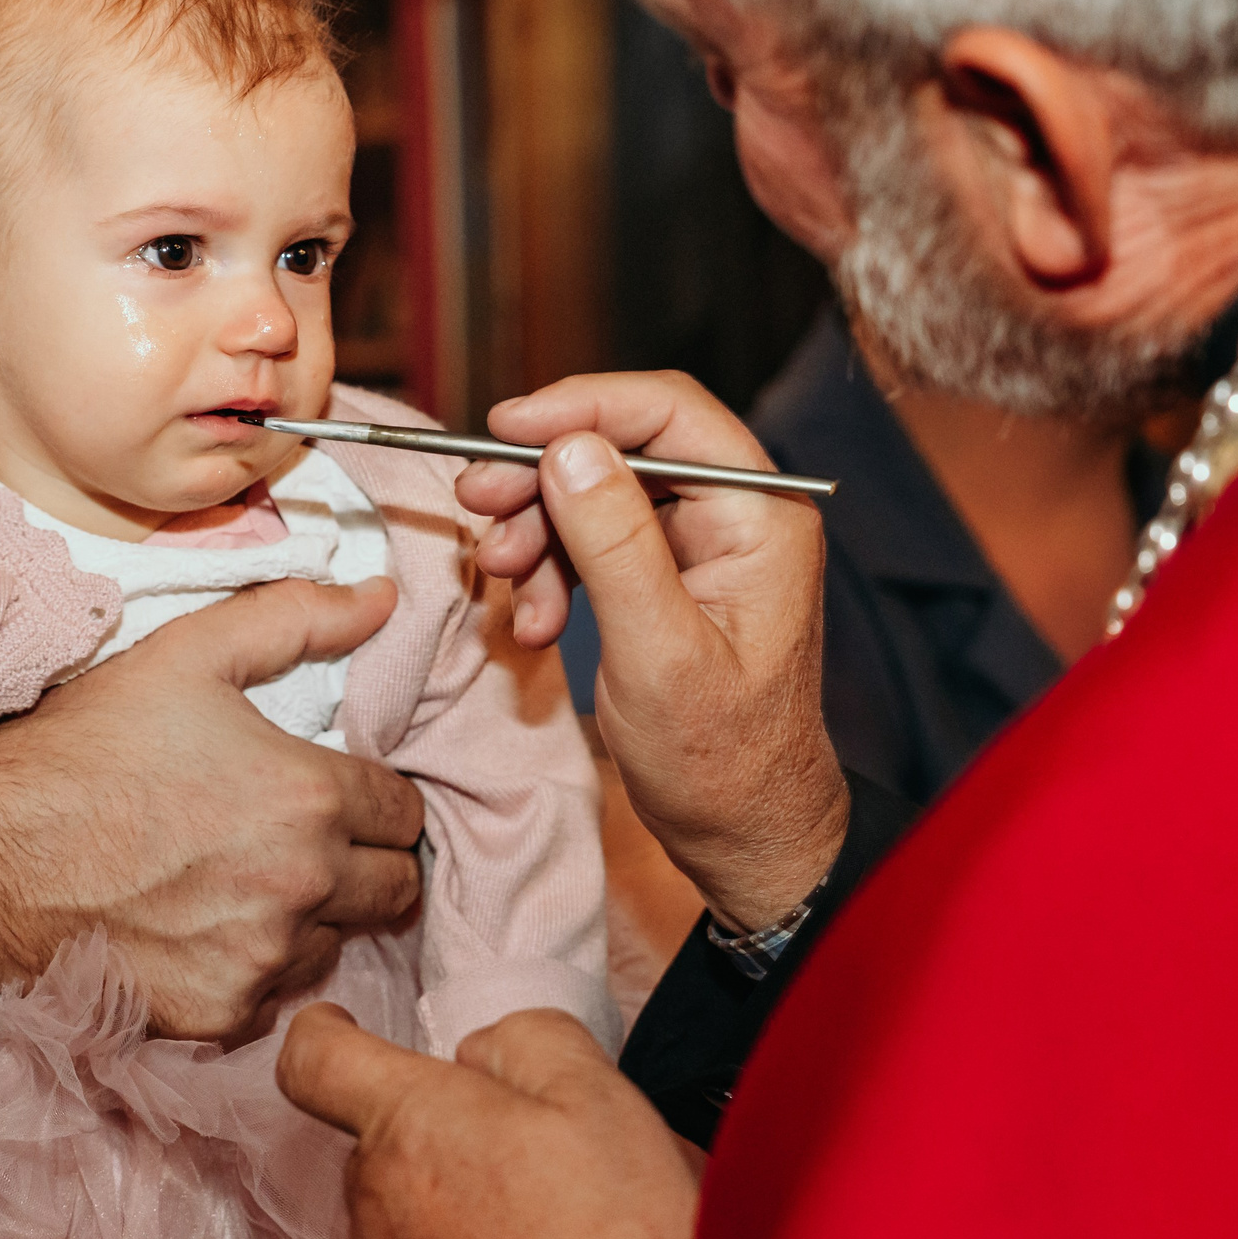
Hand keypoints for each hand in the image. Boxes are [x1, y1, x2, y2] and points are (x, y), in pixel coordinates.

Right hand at [0, 576, 422, 1040]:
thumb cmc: (86, 751)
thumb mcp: (186, 653)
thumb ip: (296, 619)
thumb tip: (381, 597)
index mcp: (310, 797)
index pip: (404, 812)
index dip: (376, 796)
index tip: (334, 791)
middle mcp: (304, 886)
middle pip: (393, 889)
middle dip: (364, 860)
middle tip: (304, 838)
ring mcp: (263, 959)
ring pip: (337, 942)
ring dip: (313, 916)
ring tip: (244, 880)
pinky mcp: (222, 1014)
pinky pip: (275, 992)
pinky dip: (255, 963)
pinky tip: (203, 926)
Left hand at [278, 1004, 701, 1238]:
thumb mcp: (597, 1096)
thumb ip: (525, 1039)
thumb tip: (482, 1052)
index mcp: (411, 1121)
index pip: (314, 1058)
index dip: (323, 1031)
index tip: (340, 1025)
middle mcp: (376, 1200)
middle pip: (378, 1139)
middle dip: (437, 1130)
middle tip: (524, 1150)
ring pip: (401, 1210)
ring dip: (450, 1203)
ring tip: (542, 1228)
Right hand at [456, 372, 845, 929]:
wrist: (739, 833)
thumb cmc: (721, 759)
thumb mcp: (658, 652)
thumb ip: (615, 544)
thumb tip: (568, 449)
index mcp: (762, 515)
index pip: (669, 414)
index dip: (581, 405)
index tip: (504, 427)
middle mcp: (736, 514)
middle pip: (622, 448)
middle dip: (541, 475)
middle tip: (475, 500)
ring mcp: (700, 545)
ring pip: (595, 493)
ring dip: (536, 530)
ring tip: (500, 578)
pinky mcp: (664, 576)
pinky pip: (590, 542)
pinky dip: (549, 572)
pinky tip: (530, 621)